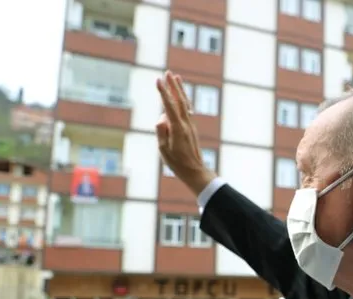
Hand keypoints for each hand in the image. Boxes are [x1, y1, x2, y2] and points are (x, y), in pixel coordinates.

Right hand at [155, 70, 213, 194]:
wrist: (195, 171)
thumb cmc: (177, 163)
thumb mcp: (164, 149)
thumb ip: (161, 132)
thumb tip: (162, 118)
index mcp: (178, 128)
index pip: (169, 106)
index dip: (163, 92)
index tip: (158, 80)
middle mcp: (186, 124)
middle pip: (180, 101)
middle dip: (173, 86)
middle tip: (168, 72)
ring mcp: (190, 125)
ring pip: (185, 104)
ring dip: (180, 90)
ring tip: (176, 77)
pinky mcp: (191, 128)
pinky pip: (187, 110)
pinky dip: (183, 100)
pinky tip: (182, 95)